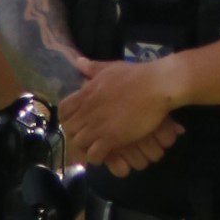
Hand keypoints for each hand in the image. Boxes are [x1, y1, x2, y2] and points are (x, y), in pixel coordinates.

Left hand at [56, 58, 186, 177]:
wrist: (156, 86)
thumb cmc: (136, 75)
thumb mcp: (111, 68)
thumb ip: (93, 67)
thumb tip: (77, 62)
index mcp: (86, 93)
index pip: (63, 110)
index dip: (67, 118)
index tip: (76, 121)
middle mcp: (87, 110)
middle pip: (69, 129)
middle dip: (76, 134)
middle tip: (88, 136)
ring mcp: (98, 125)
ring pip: (79, 143)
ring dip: (85, 146)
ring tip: (96, 147)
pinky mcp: (111, 138)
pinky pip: (93, 154)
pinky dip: (97, 157)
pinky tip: (105, 154)